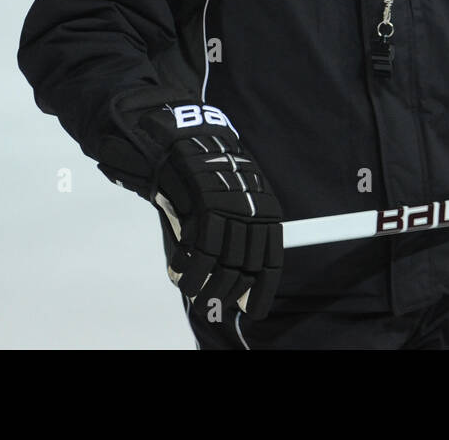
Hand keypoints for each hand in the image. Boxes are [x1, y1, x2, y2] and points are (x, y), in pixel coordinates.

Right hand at [97, 103, 282, 317]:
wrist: (187, 138)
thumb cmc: (209, 172)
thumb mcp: (233, 200)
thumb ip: (237, 235)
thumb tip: (237, 277)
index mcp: (266, 211)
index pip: (271, 261)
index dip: (261, 289)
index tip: (252, 310)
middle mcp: (253, 211)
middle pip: (244, 267)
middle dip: (227, 292)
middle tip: (211, 306)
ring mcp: (231, 208)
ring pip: (222, 264)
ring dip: (205, 286)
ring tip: (193, 294)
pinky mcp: (206, 204)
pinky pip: (199, 250)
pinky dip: (187, 267)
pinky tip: (178, 272)